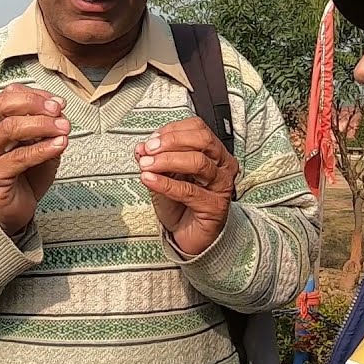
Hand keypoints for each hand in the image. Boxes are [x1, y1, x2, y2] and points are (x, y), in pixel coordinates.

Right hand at [0, 84, 69, 235]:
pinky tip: (59, 145)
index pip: (8, 95)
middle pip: (3, 106)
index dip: (34, 94)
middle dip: (34, 104)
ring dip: (42, 125)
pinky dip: (42, 149)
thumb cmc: (25, 173)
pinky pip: (19, 157)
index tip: (58, 102)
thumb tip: (59, 110)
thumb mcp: (39, 143)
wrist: (15, 208)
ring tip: (63, 129)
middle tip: (58, 111)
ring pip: (10, 128)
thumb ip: (46, 126)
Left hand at [136, 117, 237, 256]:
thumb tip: (141, 148)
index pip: (198, 128)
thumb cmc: (181, 204)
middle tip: (149, 150)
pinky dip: (165, 183)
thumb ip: (153, 160)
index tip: (151, 140)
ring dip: (167, 161)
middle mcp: (222, 165)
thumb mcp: (164, 176)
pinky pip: (189, 190)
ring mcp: (221, 186)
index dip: (172, 130)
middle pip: (202, 140)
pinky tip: (150, 180)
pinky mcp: (214, 206)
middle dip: (172, 141)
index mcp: (214, 152)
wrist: (189, 235)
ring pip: (198, 162)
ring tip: (146, 165)